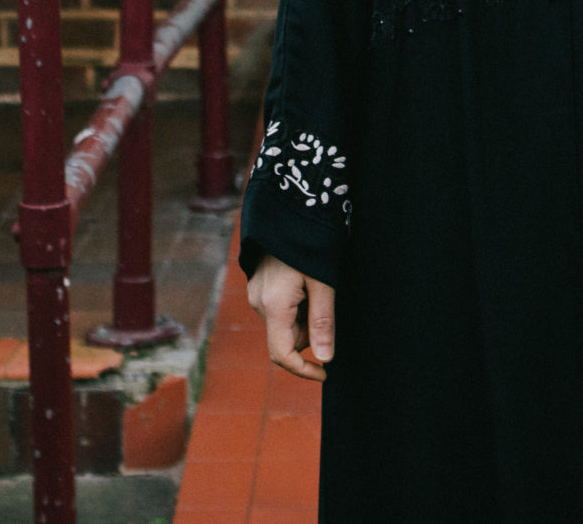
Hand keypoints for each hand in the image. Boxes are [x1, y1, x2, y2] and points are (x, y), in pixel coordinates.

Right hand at [246, 253, 335, 380]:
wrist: (289, 207)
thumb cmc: (309, 243)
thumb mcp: (323, 283)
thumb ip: (323, 322)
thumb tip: (324, 359)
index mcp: (273, 306)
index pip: (282, 355)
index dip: (304, 370)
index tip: (325, 373)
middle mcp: (259, 303)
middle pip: (286, 338)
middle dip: (309, 333)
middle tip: (326, 301)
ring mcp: (256, 294)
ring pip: (284, 324)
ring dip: (303, 317)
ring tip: (316, 286)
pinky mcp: (259, 286)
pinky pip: (279, 309)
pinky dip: (296, 306)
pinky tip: (304, 282)